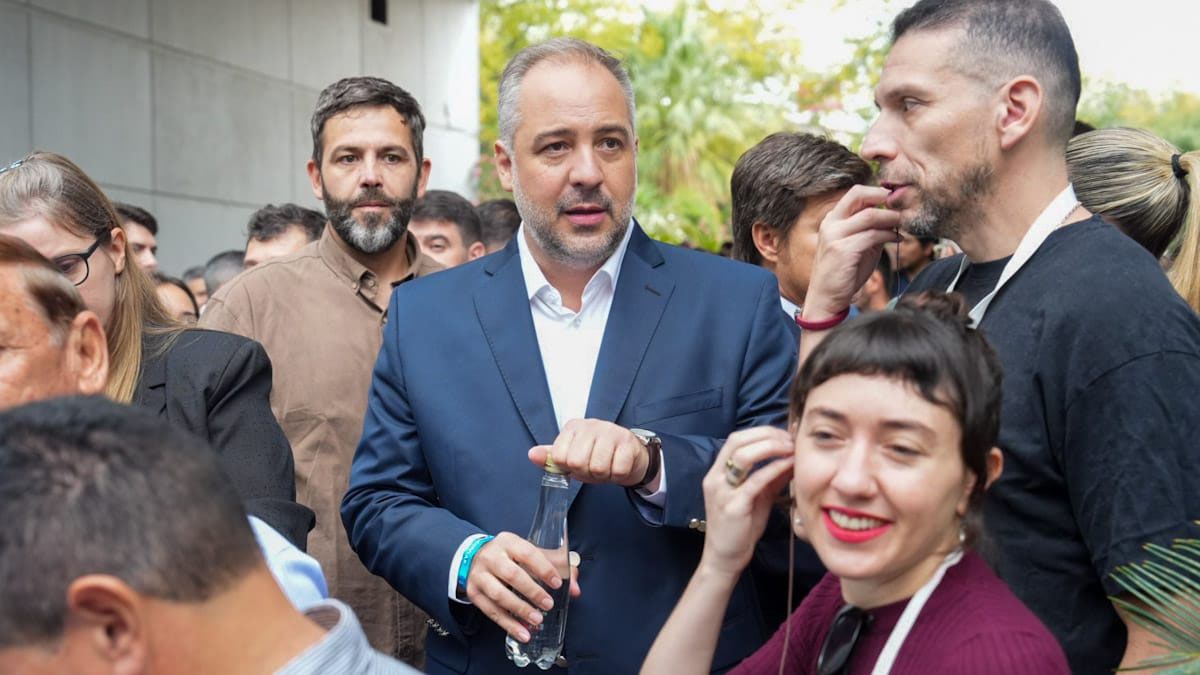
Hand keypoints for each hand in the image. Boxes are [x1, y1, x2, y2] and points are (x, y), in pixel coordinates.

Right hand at [466, 532, 580, 641]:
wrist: (474, 558)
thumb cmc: (509, 556)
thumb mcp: (529, 553)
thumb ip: (556, 567)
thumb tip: (576, 588)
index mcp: (509, 542)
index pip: (527, 553)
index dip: (543, 568)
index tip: (557, 583)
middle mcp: (492, 556)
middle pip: (512, 575)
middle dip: (532, 591)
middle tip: (548, 604)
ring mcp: (479, 575)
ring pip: (499, 594)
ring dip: (520, 610)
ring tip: (537, 620)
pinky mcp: (474, 592)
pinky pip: (491, 611)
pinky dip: (508, 624)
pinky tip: (522, 632)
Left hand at [528, 419, 652, 486]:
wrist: (630, 456)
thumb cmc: (597, 457)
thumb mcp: (572, 457)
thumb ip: (551, 458)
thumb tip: (532, 454)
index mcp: (573, 427)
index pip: (559, 456)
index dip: (569, 467)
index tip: (578, 464)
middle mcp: (591, 425)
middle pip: (578, 462)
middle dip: (586, 472)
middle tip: (593, 467)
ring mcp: (611, 431)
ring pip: (598, 467)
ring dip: (603, 475)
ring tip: (606, 466)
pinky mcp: (627, 441)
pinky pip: (617, 470)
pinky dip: (617, 475)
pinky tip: (618, 465)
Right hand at [698, 427, 794, 578]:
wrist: (725, 557)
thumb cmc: (741, 527)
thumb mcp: (758, 497)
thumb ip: (772, 477)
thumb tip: (793, 458)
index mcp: (718, 472)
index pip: (737, 438)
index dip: (762, 432)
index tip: (786, 436)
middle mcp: (716, 477)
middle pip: (738, 441)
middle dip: (768, 435)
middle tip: (791, 440)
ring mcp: (722, 491)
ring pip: (743, 456)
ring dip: (771, 447)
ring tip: (791, 450)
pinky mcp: (733, 506)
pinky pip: (755, 481)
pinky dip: (774, 469)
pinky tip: (789, 466)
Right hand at [803, 185, 901, 320]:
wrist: (826, 298)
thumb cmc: (843, 274)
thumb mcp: (858, 247)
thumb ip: (870, 231)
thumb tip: (893, 218)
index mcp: (832, 220)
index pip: (854, 194)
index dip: (876, 192)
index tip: (894, 199)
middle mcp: (831, 224)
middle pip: (858, 195)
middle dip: (883, 196)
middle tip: (901, 204)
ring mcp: (835, 236)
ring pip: (870, 215)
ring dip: (891, 218)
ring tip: (903, 223)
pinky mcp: (843, 250)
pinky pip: (872, 235)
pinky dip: (889, 235)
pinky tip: (897, 239)